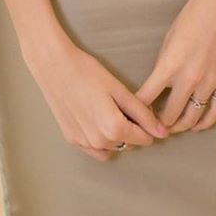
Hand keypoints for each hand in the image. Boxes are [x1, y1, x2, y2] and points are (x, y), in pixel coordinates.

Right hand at [26, 32, 168, 161]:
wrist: (53, 66)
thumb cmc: (87, 71)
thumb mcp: (118, 89)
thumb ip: (142, 113)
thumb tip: (162, 132)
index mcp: (114, 128)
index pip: (144, 138)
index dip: (147, 123)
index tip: (141, 109)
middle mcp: (100, 142)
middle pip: (129, 143)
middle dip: (132, 128)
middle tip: (122, 104)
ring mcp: (84, 143)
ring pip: (112, 147)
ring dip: (116, 135)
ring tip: (107, 109)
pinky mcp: (72, 140)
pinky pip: (95, 149)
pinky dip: (100, 139)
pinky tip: (94, 118)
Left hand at [135, 0, 215, 133]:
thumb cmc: (194, 13)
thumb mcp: (170, 36)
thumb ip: (164, 62)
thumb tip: (160, 84)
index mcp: (169, 64)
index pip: (147, 98)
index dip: (138, 111)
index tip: (134, 116)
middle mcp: (189, 79)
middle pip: (170, 115)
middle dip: (158, 123)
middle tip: (152, 126)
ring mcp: (210, 83)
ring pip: (192, 118)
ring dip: (181, 126)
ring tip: (172, 127)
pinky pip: (215, 112)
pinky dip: (205, 123)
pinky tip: (198, 125)